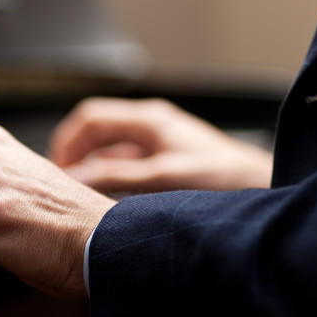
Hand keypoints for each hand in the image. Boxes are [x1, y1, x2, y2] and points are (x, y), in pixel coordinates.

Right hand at [48, 97, 272, 192]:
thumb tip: (78, 176)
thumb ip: (118, 175)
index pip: (90, 118)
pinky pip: (123, 164)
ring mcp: (156, 143)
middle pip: (95, 131)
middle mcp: (150, 127)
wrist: (261, 188)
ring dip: (91, 167)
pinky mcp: (162, 161)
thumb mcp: (164, 177)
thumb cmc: (224, 179)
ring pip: (108, 149)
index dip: (67, 142)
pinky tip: (105, 197)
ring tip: (79, 191)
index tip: (56, 167)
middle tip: (62, 180)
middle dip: (74, 154)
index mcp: (148, 120)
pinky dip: (109, 177)